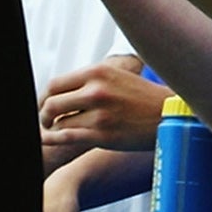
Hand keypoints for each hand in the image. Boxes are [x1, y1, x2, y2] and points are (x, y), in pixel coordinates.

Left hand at [39, 60, 167, 152]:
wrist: (168, 115)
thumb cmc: (139, 96)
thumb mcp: (114, 76)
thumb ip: (87, 81)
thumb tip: (56, 93)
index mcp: (97, 72)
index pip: (54, 84)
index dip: (44, 97)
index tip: (44, 105)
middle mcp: (96, 91)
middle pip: (51, 104)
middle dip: (44, 114)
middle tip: (47, 120)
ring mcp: (99, 115)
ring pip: (59, 123)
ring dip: (53, 129)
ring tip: (55, 130)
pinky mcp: (104, 136)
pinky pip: (69, 138)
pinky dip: (56, 139)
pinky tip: (52, 139)